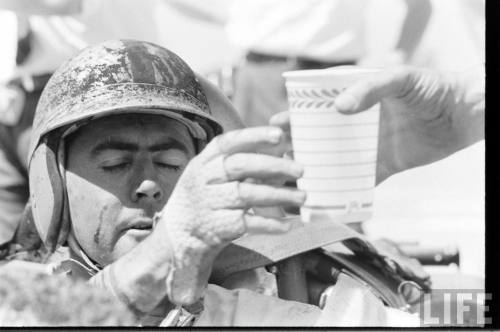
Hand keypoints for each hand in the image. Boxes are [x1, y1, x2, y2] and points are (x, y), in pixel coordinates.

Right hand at [153, 126, 304, 304]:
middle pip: (238, 166)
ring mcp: (209, 204)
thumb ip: (241, 161)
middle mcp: (204, 179)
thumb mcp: (212, 175)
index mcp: (205, 161)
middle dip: (272, 166)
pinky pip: (246, 223)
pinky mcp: (217, 227)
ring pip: (245, 194)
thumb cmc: (206, 198)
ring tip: (302, 196)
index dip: (253, 137)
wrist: (179, 236)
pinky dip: (268, 224)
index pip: (228, 143)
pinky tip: (286, 225)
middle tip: (300, 169)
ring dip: (277, 195)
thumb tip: (283, 151)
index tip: (278, 135)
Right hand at [272, 66, 483, 183]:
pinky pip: (356, 183)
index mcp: (353, 100)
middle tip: (276, 159)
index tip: (274, 126)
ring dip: (312, 172)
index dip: (293, 117)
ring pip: (331, 163)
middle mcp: (354, 126)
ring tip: (291, 183)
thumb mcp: (400, 80)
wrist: (463, 115)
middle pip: (317, 138)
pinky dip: (341, 193)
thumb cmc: (432, 89)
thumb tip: (339, 107)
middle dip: (295, 148)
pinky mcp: (381, 168)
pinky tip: (323, 202)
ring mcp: (366, 148)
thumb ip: (370, 88)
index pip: (314, 108)